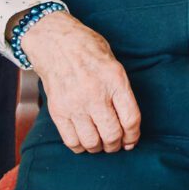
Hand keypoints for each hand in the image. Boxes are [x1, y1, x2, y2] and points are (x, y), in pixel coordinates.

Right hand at [21, 11, 142, 152]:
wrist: (55, 41)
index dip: (134, 136)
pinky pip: (71, 141)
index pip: (131, 119)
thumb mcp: (114, 63)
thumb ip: (121, 90)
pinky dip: (80, 147)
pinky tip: (84, 141)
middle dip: (116, 145)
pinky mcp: (58, 111)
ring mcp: (75, 104)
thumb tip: (128, 123)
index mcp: (115, 79)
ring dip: (99, 148)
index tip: (131, 141)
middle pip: (112, 135)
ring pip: (92, 142)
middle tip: (115, 144)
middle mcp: (96, 94)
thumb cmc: (88, 49)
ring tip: (100, 143)